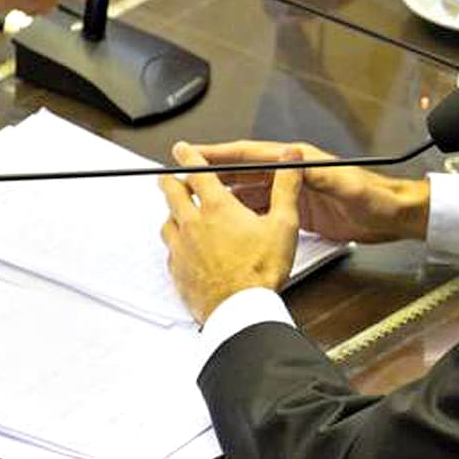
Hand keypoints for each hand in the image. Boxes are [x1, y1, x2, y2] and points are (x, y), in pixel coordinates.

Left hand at [159, 144, 301, 323]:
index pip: (197, 172)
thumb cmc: (261, 270)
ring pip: (167, 221)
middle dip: (169, 180)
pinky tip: (185, 247)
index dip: (189, 156)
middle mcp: (193, 224)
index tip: (182, 149)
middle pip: (171, 193)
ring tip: (178, 212)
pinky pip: (170, 250)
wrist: (241, 310)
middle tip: (168, 176)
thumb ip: (286, 187)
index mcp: (218, 208)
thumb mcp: (284, 224)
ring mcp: (182, 248)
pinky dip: (175, 242)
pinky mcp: (177, 270)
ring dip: (171, 213)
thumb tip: (292, 159)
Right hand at [179, 140, 430, 243]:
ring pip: (248, 191)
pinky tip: (226, 220)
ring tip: (195, 198)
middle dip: (211, 173)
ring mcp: (294, 192)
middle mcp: (292, 173)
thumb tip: (293, 163)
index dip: (220, 153)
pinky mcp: (297, 211)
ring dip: (223, 194)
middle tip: (181, 175)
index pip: (250, 154)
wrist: (391, 215)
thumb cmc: (373, 196)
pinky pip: (261, 209)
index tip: (192, 152)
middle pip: (243, 171)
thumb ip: (317, 175)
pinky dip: (241, 213)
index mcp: (299, 161)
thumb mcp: (344, 185)